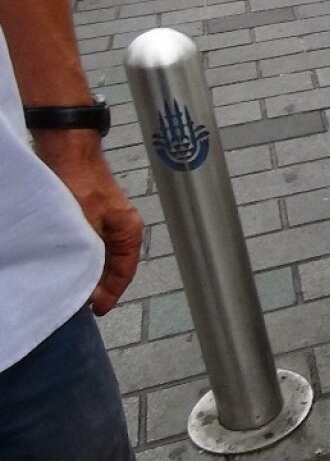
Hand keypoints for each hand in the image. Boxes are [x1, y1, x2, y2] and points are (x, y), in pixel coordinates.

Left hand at [37, 138, 143, 315]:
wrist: (69, 151)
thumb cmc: (80, 184)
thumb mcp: (86, 224)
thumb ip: (89, 254)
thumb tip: (87, 284)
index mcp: (129, 231)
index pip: (124, 272)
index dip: (111, 293)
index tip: (96, 310)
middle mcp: (122, 228)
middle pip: (114, 266)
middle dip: (100, 286)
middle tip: (83, 305)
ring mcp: (108, 221)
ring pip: (102, 257)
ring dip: (91, 272)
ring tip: (76, 289)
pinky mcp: (92, 215)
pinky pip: (93, 246)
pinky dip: (85, 258)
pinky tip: (71, 265)